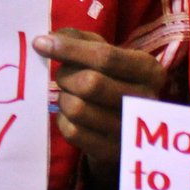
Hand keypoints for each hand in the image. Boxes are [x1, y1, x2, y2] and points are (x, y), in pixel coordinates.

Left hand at [34, 30, 166, 181]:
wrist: (126, 127)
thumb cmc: (112, 80)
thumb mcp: (106, 53)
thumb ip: (80, 39)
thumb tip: (50, 38)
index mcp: (148, 70)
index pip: (105, 56)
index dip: (69, 49)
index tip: (40, 43)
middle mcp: (145, 100)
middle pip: (90, 84)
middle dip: (65, 76)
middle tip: (62, 76)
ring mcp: (129, 129)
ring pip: (78, 109)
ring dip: (63, 99)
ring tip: (68, 95)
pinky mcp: (111, 151)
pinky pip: (73, 132)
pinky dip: (63, 120)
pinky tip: (69, 115)